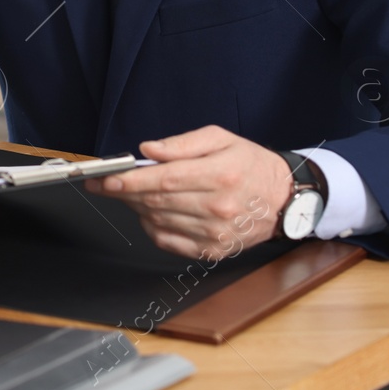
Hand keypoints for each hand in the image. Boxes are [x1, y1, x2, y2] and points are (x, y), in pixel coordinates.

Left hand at [82, 125, 291, 258]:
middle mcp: (218, 207)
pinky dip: (152, 227)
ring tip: (130, 193)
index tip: (103, 178)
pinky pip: (168, 241)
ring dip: (136, 207)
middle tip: (102, 183)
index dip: (128, 180)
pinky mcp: (213, 251)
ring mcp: (216, 233)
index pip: (163, 180)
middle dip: (122, 192)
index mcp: (220, 175)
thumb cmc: (250, 164)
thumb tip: (149, 150)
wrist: (285, 199)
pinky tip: (151, 212)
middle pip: (156, 202)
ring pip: (158, 221)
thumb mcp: (221, 138)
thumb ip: (182, 143)